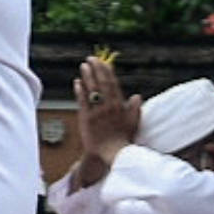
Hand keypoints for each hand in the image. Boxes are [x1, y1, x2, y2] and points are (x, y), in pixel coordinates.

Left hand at [71, 56, 139, 187]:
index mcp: (119, 106)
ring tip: (83, 66)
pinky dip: (79, 91)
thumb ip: (134, 109)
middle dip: (96, 69)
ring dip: (87, 76)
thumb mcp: (133, 123)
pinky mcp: (86, 119)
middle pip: (101, 83)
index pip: (113, 84)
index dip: (107, 72)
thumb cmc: (123, 139)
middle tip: (91, 59)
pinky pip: (82, 101)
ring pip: (91, 90)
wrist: (112, 154)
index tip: (103, 62)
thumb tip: (137, 96)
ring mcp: (97, 112)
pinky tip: (77, 82)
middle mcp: (108, 107)